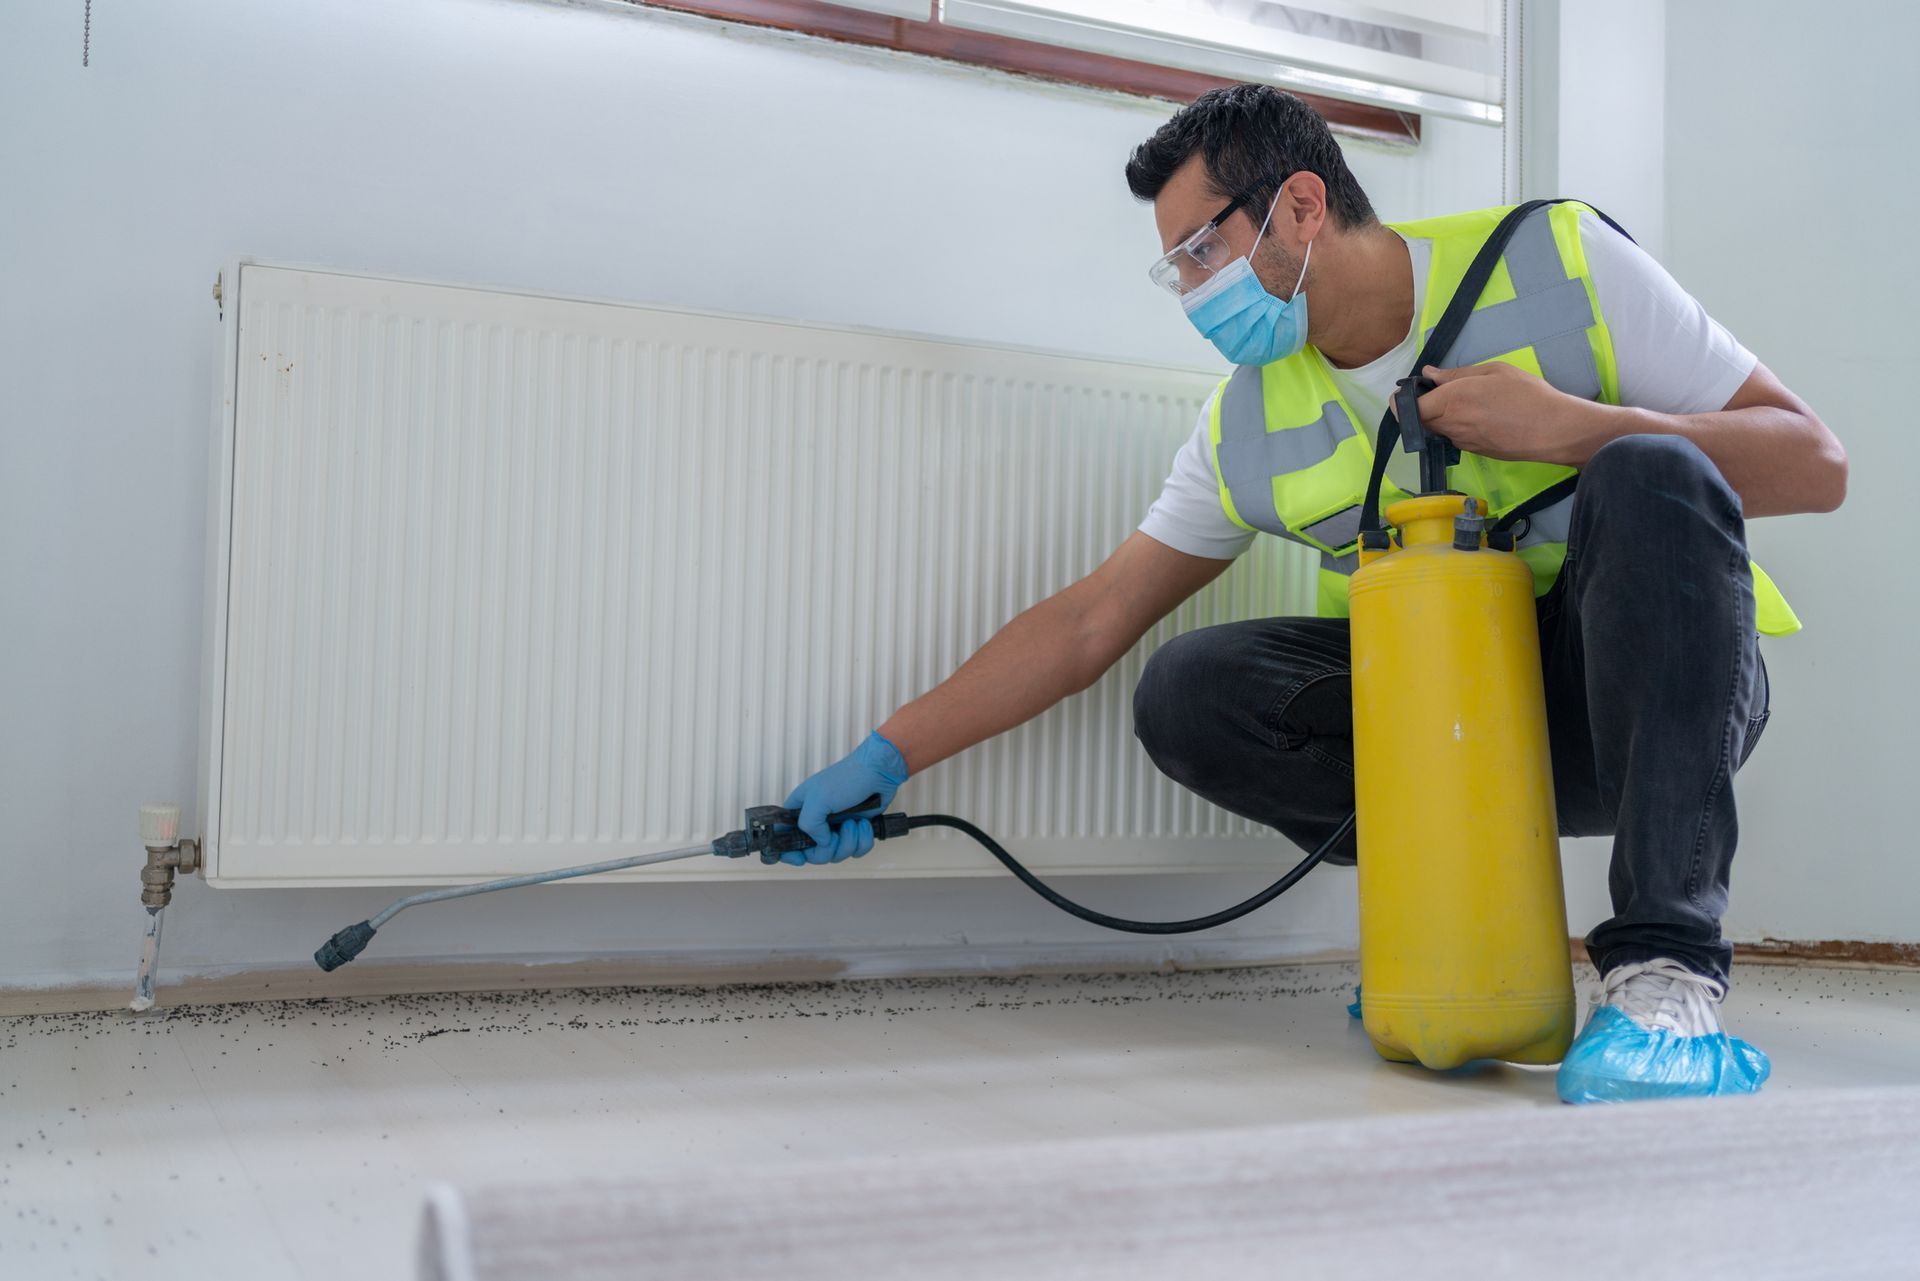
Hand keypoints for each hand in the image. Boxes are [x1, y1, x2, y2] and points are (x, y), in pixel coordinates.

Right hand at [778, 731, 909, 866]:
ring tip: (854, 822)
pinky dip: (863, 841)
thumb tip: (820, 842)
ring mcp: (835, 828)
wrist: (878, 773)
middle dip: (828, 849)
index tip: (800, 858)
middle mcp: (816, 822)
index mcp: (799, 811)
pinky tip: (864, 824)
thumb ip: (808, 824)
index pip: (784, 838)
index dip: (789, 853)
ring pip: (836, 854)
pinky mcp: (854, 832)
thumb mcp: (818, 798)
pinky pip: (855, 851)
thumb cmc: (848, 778)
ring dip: (849, 841)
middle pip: (813, 854)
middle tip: (836, 834)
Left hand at [1415, 362, 1599, 465]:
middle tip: (1433, 391)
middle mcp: (1450, 425)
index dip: (1401, 401)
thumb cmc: (1526, 395)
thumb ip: (1456, 375)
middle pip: (1419, 421)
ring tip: (1463, 400)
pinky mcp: (1473, 451)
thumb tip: (1430, 375)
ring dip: (1438, 416)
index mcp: (1451, 401)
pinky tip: (1478, 414)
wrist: (1552, 429)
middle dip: (1418, 408)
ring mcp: (1461, 441)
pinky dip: (1456, 425)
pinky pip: (1454, 437)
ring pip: (1436, 429)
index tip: (1405, 392)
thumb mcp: (1493, 372)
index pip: (1408, 408)